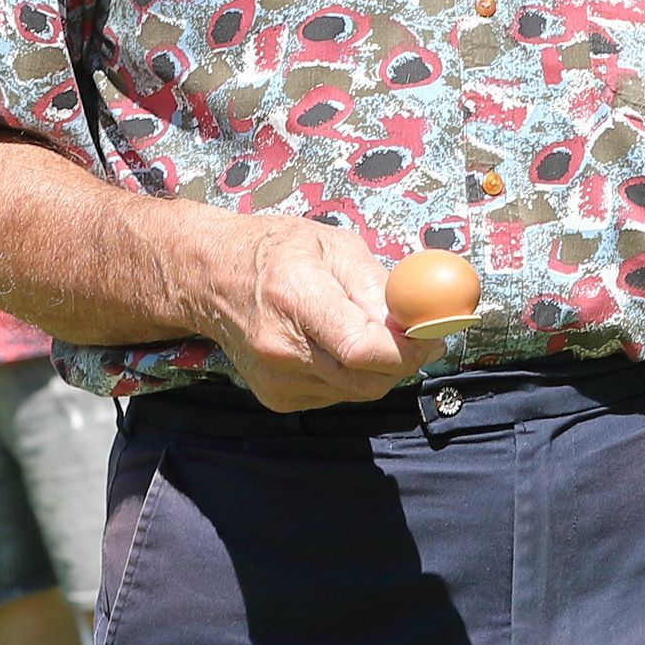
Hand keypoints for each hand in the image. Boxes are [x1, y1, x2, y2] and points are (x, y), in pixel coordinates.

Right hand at [200, 217, 441, 411]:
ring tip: (368, 329)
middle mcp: (279, 346)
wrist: (211, 277)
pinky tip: (336, 344)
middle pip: (365, 379)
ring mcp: (275, 379)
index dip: (408, 348)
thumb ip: (378, 285)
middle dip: (404, 361)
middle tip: (421, 337)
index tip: (433, 334)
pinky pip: (335, 395)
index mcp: (294, 296)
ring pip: (356, 390)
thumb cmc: (277, 251)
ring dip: (378, 368)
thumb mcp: (334, 245)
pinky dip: (350, 375)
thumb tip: (422, 316)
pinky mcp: (276, 399)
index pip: (361, 347)